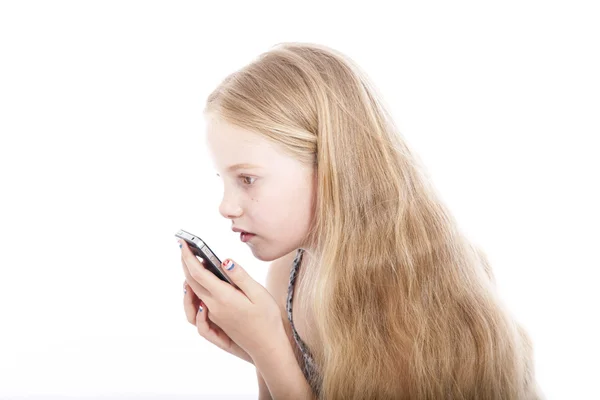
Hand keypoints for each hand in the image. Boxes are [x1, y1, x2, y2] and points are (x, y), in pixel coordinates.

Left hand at [179, 239, 287, 363]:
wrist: (267, 347)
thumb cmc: (267, 319)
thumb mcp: (258, 293)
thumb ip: (240, 276)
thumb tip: (224, 261)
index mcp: (223, 297)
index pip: (198, 273)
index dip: (189, 257)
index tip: (183, 243)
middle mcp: (213, 307)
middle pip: (191, 282)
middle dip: (185, 262)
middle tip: (185, 247)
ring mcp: (213, 315)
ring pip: (192, 294)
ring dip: (188, 277)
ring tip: (192, 263)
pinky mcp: (216, 321)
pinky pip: (196, 305)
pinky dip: (193, 293)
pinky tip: (199, 287)